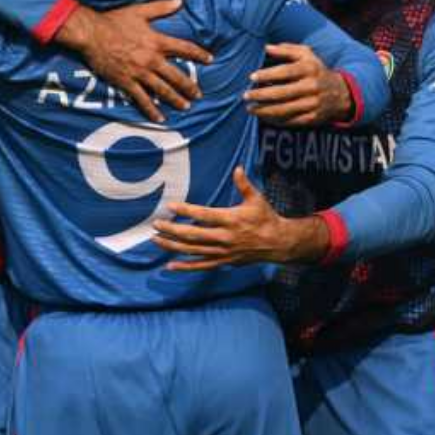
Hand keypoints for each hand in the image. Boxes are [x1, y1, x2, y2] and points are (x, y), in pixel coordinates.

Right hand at [55, 0, 213, 123]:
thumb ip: (161, 7)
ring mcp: (139, 73)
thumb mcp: (139, 11)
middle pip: (176, 75)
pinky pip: (142, 99)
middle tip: (198, 94)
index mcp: (156, 41)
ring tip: (186, 106)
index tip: (210, 60)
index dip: (199, 54)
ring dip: (176, 99)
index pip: (184, 49)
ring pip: (162, 90)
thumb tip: (180, 0)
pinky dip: (152, 110)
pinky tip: (160, 118)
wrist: (91, 34)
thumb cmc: (114, 20)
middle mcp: (151, 59)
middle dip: (190, 86)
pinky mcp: (126, 82)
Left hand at [153, 167, 327, 268]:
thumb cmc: (266, 218)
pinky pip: (201, 266)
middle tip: (156, 224)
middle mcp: (224, 238)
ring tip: (156, 240)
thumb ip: (244, 185)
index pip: (203, 215)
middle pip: (193, 235)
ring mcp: (222, 252)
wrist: (278, 243)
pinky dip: (185, 267)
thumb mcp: (257, 199)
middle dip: (172, 230)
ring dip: (173, 246)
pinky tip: (169, 265)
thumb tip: (238, 168)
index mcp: (231, 220)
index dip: (186, 211)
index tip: (170, 206)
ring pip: (193, 251)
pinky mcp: (223, 262)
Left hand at [245, 43, 351, 126]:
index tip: (251, 77)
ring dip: (264, 111)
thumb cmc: (316, 70)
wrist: (341, 94)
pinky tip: (263, 116)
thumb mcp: (306, 55)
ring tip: (250, 108)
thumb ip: (286, 50)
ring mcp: (313, 104)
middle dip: (261, 95)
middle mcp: (312, 87)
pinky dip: (275, 120)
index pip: (285, 72)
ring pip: (284, 110)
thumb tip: (266, 47)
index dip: (267, 74)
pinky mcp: (313, 118)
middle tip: (246, 95)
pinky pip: (290, 121)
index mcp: (310, 69)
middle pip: (282, 93)